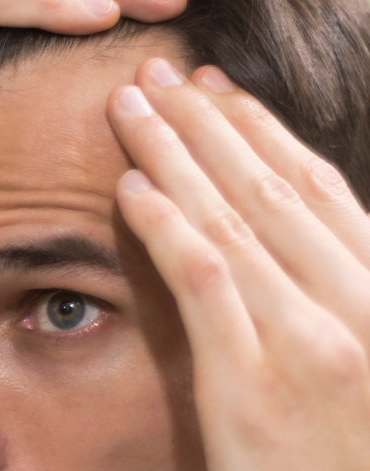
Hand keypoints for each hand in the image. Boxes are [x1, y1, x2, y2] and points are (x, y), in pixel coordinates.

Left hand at [108, 60, 369, 470]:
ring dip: (179, 150)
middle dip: (214, 122)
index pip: (321, 196)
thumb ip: (338, 328)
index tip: (224, 98)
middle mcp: (359, 310)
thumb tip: (292, 280)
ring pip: (237, 217)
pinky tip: (131, 184)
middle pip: (275, 188)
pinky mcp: (255, 386)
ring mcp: (309, 344)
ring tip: (135, 103)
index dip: (266, 137)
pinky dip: (167, 223)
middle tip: (165, 75)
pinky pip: (205, 280)